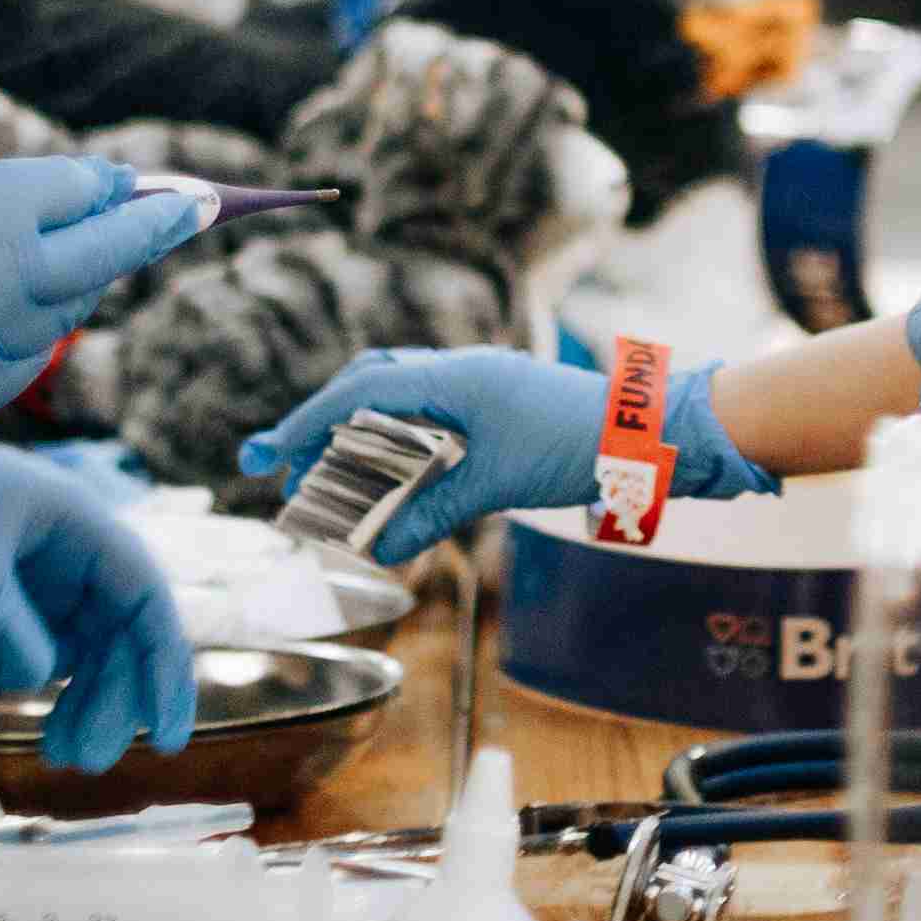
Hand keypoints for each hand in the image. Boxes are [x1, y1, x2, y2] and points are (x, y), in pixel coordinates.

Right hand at [0, 155, 206, 433]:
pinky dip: (28, 330)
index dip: (109, 184)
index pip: (75, 192)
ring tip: (60, 255)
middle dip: (154, 225)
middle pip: (100, 254)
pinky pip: (25, 357)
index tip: (145, 180)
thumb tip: (87, 196)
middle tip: (199, 206)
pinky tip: (2, 307)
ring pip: (66, 313)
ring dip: (74, 281)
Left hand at [0, 436, 198, 770]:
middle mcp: (77, 553)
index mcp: (79, 525)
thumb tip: (40, 684)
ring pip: (94, 652)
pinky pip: (58, 656)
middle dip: (115, 699)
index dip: (163, 667)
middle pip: (123, 635)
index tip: (163, 734)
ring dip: (89, 704)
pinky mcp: (21, 603)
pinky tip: (46, 732)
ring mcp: (51, 580)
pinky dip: (59, 695)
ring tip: (63, 756)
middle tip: (86, 758)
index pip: (144, 599)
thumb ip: (2, 625)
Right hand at [236, 345, 772, 565]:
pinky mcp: (500, 405)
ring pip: (401, 396)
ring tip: (328, 474)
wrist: (653, 434)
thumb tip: (377, 550)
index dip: (308, 423)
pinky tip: (392, 472)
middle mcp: (463, 371)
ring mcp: (482, 384)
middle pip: (372, 383)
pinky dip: (400, 440)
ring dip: (361, 431)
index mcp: (456, 377)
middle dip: (323, 422)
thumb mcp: (499, 484)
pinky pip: (431, 413)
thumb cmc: (582, 447)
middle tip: (284, 464)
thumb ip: (434, 512)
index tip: (267, 455)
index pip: (362, 390)